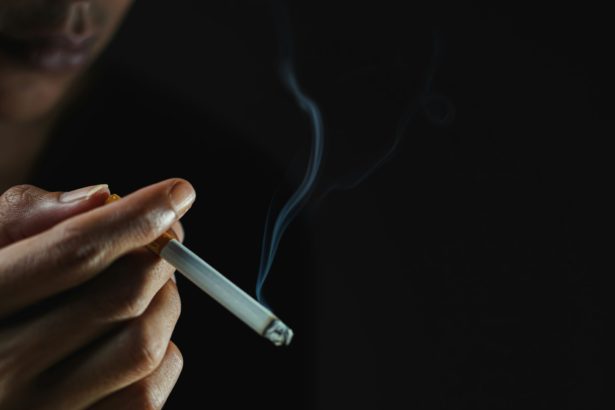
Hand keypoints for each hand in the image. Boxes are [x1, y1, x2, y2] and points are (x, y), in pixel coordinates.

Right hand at [0, 179, 195, 408]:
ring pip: (146, 345)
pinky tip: (132, 338)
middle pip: (122, 295)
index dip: (136, 216)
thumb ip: (24, 219)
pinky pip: (149, 392)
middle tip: (164, 240)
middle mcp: (2, 372)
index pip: (72, 252)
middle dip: (158, 256)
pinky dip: (162, 355)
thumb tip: (102, 197)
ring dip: (165, 304)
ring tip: (147, 288)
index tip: (178, 192)